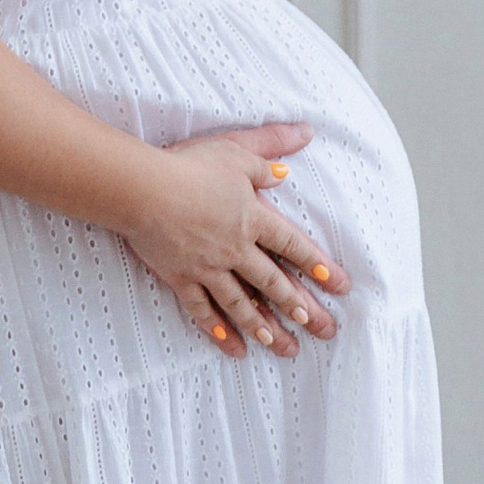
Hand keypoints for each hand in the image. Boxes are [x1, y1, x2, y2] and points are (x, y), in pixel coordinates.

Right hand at [120, 124, 352, 356]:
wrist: (143, 189)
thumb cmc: (189, 165)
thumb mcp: (237, 149)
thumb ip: (271, 147)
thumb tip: (304, 136)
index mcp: (253, 218)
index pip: (294, 247)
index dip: (319, 267)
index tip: (340, 287)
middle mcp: (236, 249)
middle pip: (275, 284)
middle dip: (302, 309)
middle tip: (325, 331)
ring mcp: (208, 268)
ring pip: (242, 304)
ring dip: (266, 327)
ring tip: (284, 347)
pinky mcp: (180, 278)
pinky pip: (201, 310)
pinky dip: (217, 329)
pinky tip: (232, 345)